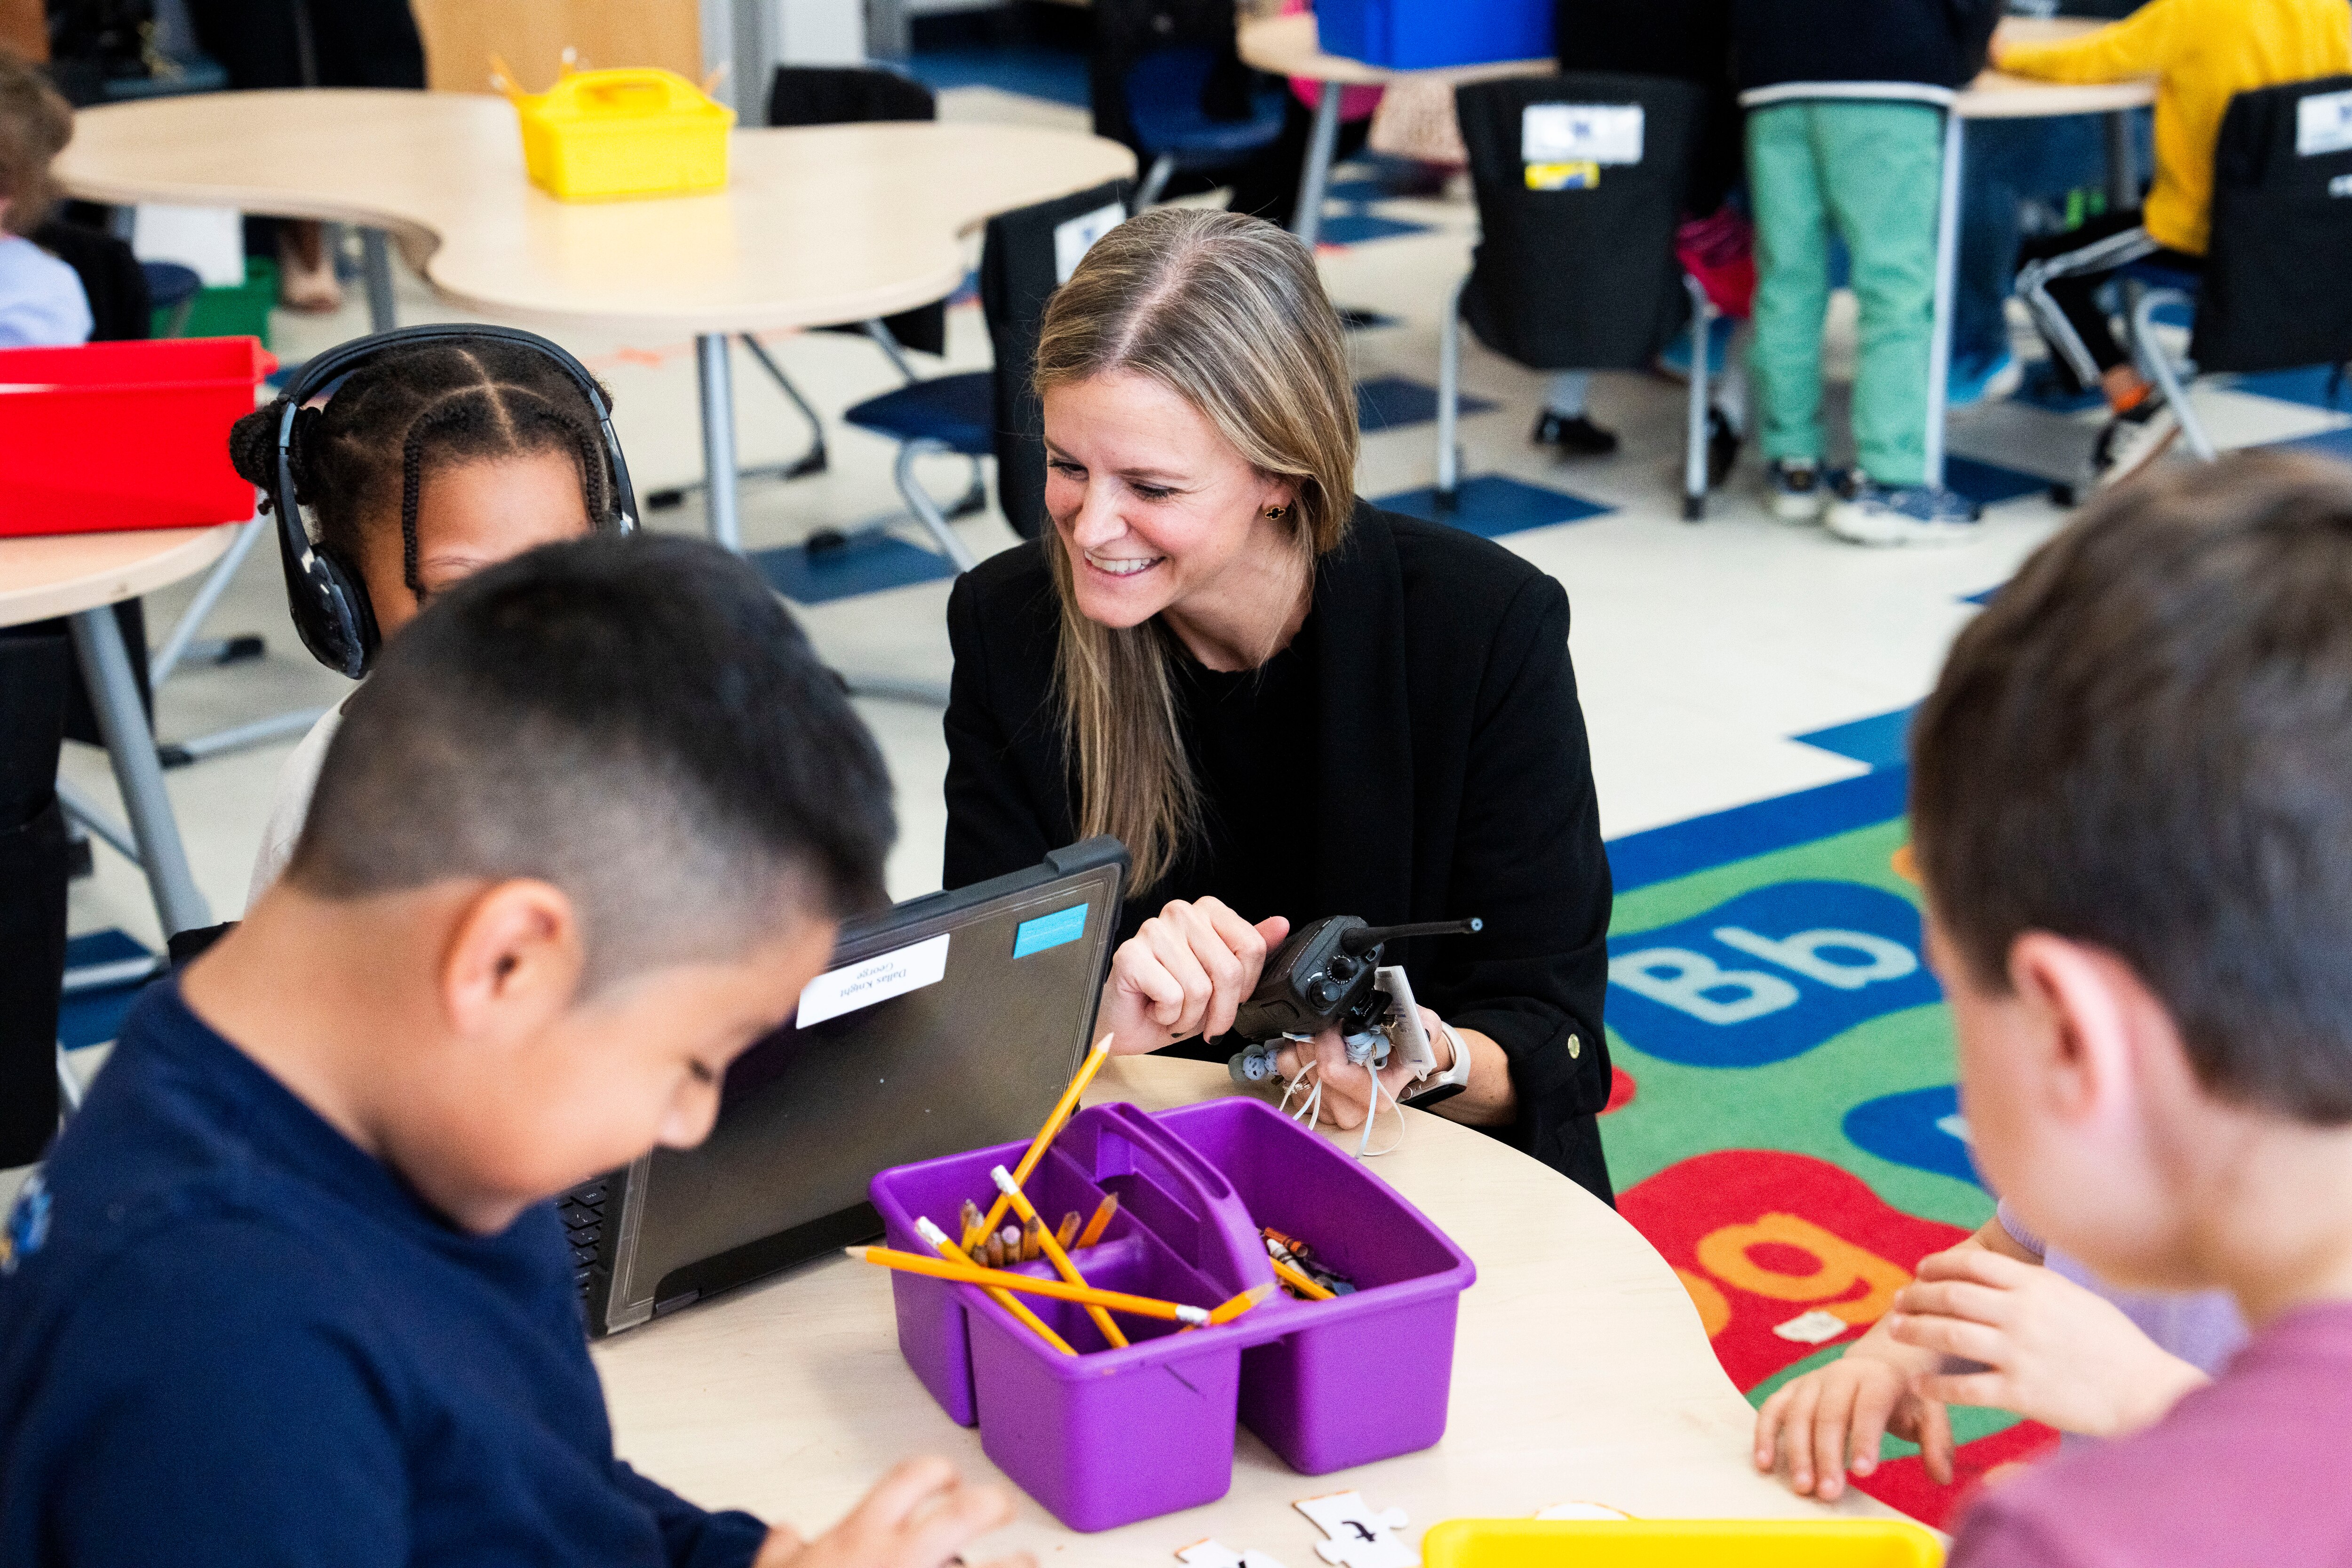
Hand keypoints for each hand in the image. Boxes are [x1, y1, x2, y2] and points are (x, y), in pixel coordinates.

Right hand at [751, 1457, 1029, 1567]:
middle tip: (1002, 1510)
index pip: (908, 1480)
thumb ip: (780, 1553)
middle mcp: (897, 1560)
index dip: (935, 1472)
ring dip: (1018, 1565)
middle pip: (964, 1513)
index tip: (948, 1479)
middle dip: (992, 1505)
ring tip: (1026, 1564)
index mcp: (858, 1539)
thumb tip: (786, 1533)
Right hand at [1099, 899, 1287, 1053]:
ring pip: (1199, 988)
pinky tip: (1155, 1008)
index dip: (1246, 987)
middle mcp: (1181, 913)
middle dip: (1220, 1010)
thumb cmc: (1171, 1002)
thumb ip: (1251, 951)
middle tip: (1204, 1020)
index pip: (1251, 946)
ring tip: (1175, 1012)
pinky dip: (1167, 1016)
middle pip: (1228, 970)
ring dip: (1190, 1016)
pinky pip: (1172, 996)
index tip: (1231, 1000)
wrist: (1126, 1024)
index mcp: (1207, 912)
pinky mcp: (1130, 954)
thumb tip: (1280, 924)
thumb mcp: (1222, 981)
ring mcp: (1153, 930)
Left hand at [1275, 1026, 1425, 1131]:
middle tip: (1330, 1021)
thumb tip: (1416, 1023)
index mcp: (1376, 1097)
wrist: (1400, 1061)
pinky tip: (1314, 1047)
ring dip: (1302, 1042)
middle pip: (1310, 1065)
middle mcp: (1350, 1110)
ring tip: (1324, 1033)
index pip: (1332, 1070)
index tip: (1336, 1018)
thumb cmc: (1408, 1047)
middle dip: (1314, 1035)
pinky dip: (1295, 1052)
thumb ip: (1422, 1025)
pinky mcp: (1309, 1103)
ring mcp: (1327, 1109)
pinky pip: (1286, 1072)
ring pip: (1295, 1066)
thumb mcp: (1423, 1030)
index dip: (1328, 1038)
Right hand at [1752, 1349, 1952, 1500]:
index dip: (1865, 1437)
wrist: (1880, 1359)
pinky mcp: (1792, 1389)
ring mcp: (1812, 1381)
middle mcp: (1841, 1375)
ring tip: (1801, 1487)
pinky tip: (1764, 1463)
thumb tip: (1941, 1476)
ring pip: (1798, 1414)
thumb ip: (1936, 1441)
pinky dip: (1765, 1434)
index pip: (1870, 1406)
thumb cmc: (1905, 1395)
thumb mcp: (1929, 1411)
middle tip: (1828, 1493)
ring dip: (1796, 1451)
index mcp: (1878, 1378)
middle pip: (1829, 1415)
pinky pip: (1772, 1408)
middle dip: (1827, 1455)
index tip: (1864, 1472)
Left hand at [1885, 1246, 2209, 1438]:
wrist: (2145, 1390)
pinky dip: (1936, 1384)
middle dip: (1917, 1296)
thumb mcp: (2073, 1296)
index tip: (1921, 1271)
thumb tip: (1991, 1268)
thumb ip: (2032, 1283)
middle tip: (1898, 1301)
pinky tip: (1920, 1383)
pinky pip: (1964, 1387)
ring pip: (1949, 1335)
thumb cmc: (2112, 1342)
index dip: (1939, 1265)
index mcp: (2037, 1286)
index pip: (1973, 1263)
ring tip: (1897, 1330)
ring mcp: (2019, 1353)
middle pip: (1951, 1296)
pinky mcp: (2021, 1393)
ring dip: (1916, 1330)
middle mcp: (2023, 1314)